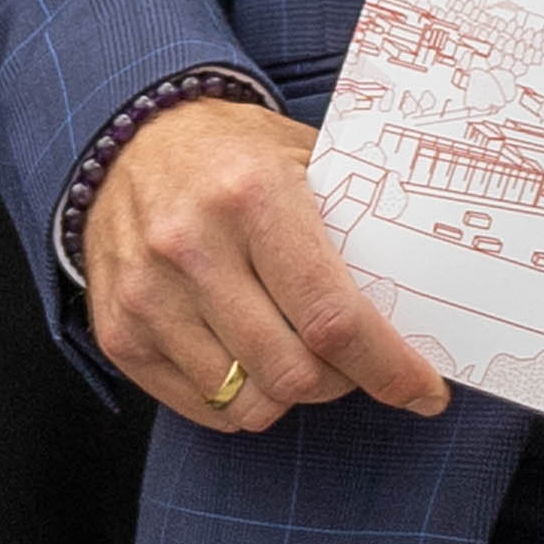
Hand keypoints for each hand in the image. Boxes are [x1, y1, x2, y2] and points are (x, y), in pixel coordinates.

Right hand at [82, 95, 455, 433]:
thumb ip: (354, 220)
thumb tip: (424, 293)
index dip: (388, 367)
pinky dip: (241, 399)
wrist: (129, 138)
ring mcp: (149, 294)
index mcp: (254, 197)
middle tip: (355, 364)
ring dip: (290, 393)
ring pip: (248, 401)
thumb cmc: (232, 152)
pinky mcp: (119, 331)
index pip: (333, 316)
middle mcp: (194, 247)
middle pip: (293, 372)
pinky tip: (251, 359)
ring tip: (298, 353)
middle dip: (342, 383)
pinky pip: (203, 406)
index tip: (423, 390)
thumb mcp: (301, 158)